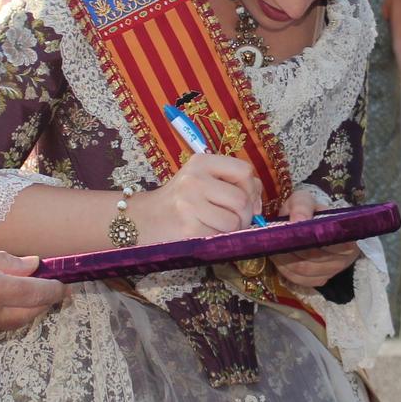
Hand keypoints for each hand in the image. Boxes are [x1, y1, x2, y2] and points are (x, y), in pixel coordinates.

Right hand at [0, 228, 64, 334]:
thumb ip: (5, 261)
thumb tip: (33, 266)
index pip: (35, 294)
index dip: (54, 290)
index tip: (63, 285)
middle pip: (27, 315)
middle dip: (43, 303)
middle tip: (52, 290)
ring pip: (10, 324)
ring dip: (25, 311)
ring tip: (31, 294)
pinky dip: (5, 317)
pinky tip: (4, 302)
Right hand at [134, 153, 261, 243]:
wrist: (142, 220)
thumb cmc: (178, 201)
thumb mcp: (201, 180)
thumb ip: (230, 183)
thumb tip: (258, 202)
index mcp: (201, 162)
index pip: (244, 171)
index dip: (253, 189)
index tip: (248, 201)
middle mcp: (194, 179)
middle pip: (242, 199)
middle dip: (246, 215)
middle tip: (236, 221)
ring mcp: (190, 204)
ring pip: (234, 221)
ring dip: (233, 230)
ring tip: (217, 226)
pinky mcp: (188, 228)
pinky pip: (220, 236)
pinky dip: (218, 239)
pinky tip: (205, 233)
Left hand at [268, 188, 357, 288]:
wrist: (312, 223)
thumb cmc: (309, 212)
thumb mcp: (305, 200)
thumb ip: (302, 207)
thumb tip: (298, 221)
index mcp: (346, 237)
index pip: (326, 244)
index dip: (304, 240)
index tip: (288, 231)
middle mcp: (344, 258)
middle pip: (312, 260)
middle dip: (290, 251)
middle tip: (273, 241)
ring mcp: (332, 272)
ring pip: (304, 272)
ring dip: (285, 261)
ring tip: (274, 248)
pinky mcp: (320, 280)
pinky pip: (300, 280)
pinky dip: (286, 270)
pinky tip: (279, 259)